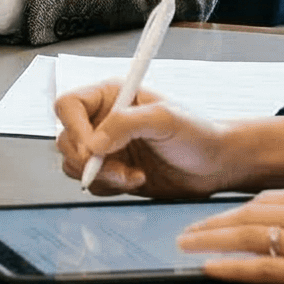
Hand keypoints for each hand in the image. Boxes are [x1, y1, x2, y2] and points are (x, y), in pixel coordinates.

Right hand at [53, 84, 283, 199]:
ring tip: (133, 176)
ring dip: (101, 175)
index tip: (92, 148)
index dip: (74, 127)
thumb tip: (93, 143)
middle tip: (115, 169)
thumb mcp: (165, 118)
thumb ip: (126, 124)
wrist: (217, 165)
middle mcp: (103, 121)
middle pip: (66, 139)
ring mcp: (107, 149)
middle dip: (88, 160)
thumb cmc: (198, 133)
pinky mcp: (113, 173)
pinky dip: (110, 187)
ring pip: (74, 165)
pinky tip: (137, 180)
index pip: (68, 106)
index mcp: (110, 97)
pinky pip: (92, 184)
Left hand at [177, 188, 283, 283]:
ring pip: (247, 236)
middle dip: (212, 222)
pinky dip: (231, 266)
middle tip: (184, 229)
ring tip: (185, 246)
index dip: (235, 210)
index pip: (266, 199)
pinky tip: (210, 268)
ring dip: (210, 241)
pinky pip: (262, 267)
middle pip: (248, 214)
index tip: (216, 217)